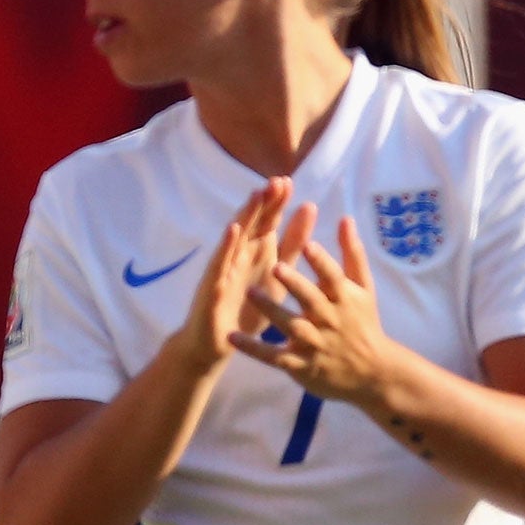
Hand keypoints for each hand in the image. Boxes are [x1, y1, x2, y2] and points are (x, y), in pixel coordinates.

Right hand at [170, 179, 316, 371]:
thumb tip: (310, 209)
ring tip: (256, 195)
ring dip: (246, 215)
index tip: (288, 182)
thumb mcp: (278, 274)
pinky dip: (227, 244)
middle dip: (264, 203)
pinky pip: (221, 261)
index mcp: (257, 253)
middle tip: (277, 182)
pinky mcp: (213, 283)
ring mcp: (225, 267)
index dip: (276, 203)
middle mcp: (240, 255)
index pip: (267, 222)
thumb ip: (293, 245)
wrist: (219, 342)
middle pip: (253, 224)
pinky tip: (233, 229)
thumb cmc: (250, 308)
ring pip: (236, 237)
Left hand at [232, 216, 393, 405]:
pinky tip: (231, 337)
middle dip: (294, 284)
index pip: (332, 277)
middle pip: (310, 300)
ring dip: (270, 310)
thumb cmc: (363, 322)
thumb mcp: (363, 289)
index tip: (308, 244)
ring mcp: (314, 343)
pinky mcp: (299, 365)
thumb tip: (344, 218)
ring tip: (249, 291)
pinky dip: (253, 348)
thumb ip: (352, 254)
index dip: (321, 262)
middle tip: (275, 266)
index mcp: (343, 299)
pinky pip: (274, 356)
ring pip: (290, 326)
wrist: (373, 374)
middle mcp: (329, 320)